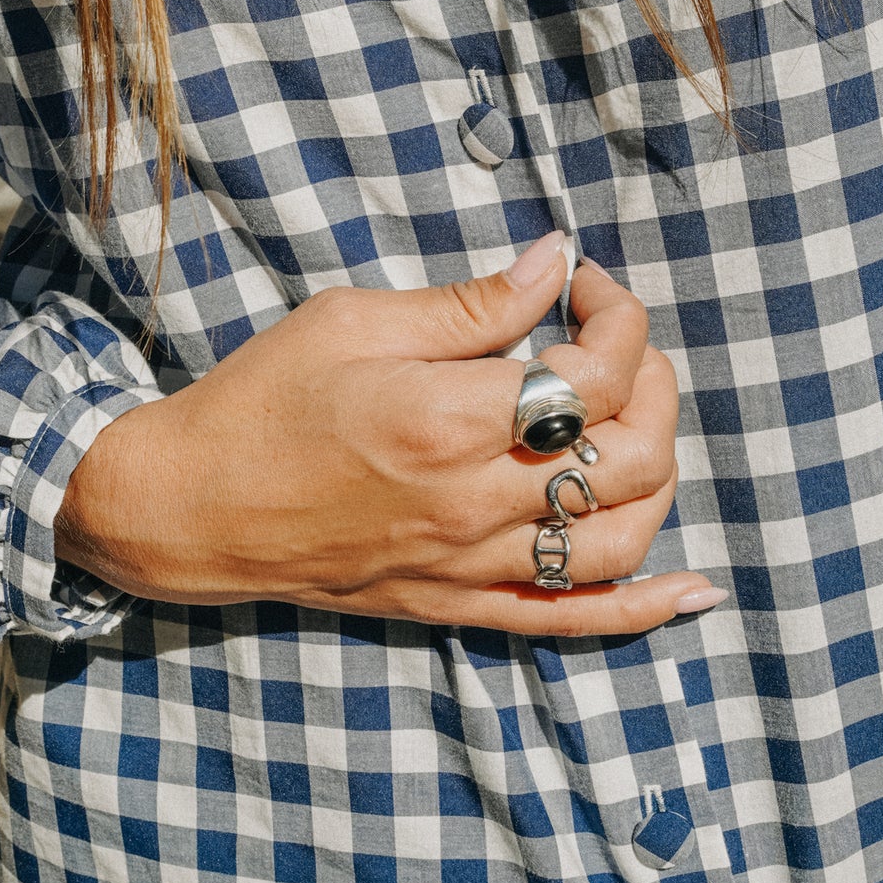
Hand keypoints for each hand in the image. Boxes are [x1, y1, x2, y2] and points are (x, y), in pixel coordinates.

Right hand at [57, 233, 723, 635]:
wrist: (189, 507)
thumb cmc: (260, 401)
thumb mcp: (354, 321)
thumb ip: (470, 302)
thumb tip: (557, 261)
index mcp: (448, 418)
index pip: (594, 371)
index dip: (616, 314)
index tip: (586, 283)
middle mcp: (473, 501)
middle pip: (629, 453)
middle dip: (652, 383)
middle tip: (614, 340)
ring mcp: (469, 564)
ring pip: (621, 536)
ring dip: (658, 472)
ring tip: (637, 421)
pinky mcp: (455, 604)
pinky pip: (572, 620)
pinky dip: (644, 608)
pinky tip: (693, 590)